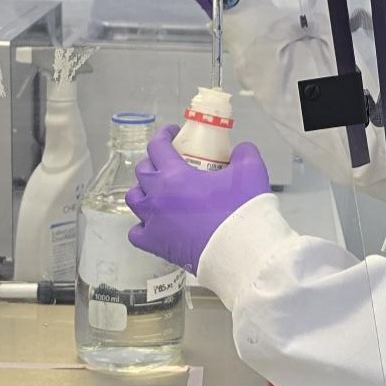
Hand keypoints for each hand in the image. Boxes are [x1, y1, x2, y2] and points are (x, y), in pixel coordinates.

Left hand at [125, 124, 270, 272]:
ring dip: (143, 190)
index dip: (164, 135)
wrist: (241, 252)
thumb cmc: (242, 211)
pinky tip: (154, 223)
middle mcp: (157, 197)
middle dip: (153, 161)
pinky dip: (142, 225)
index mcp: (175, 176)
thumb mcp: (250, 171)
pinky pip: (136, 232)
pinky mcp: (156, 245)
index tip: (172, 133)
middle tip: (169, 161)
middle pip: (142, 171)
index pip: (157, 146)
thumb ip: (243, 153)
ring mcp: (154, 223)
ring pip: (134, 199)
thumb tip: (240, 151)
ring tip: (157, 190)